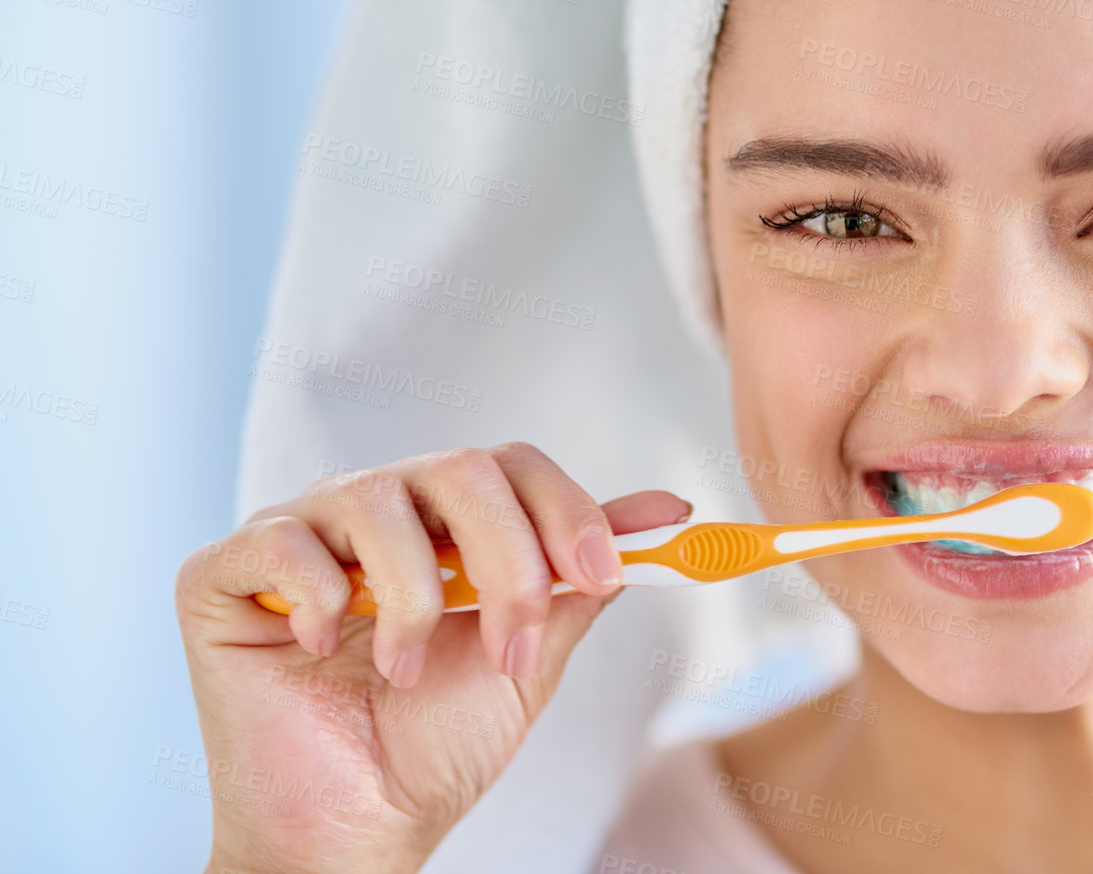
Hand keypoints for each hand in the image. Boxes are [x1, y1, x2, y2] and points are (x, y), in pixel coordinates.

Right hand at [175, 442, 687, 873]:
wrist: (357, 829)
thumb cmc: (435, 744)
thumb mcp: (531, 654)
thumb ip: (582, 578)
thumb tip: (668, 509)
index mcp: (442, 520)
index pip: (511, 465)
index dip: (565, 512)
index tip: (606, 576)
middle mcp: (371, 509)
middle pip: (457, 469)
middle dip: (507, 559)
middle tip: (512, 646)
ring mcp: (295, 534)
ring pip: (375, 496)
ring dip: (415, 597)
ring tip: (407, 671)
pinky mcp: (222, 574)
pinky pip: (281, 540)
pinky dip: (320, 595)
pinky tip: (326, 647)